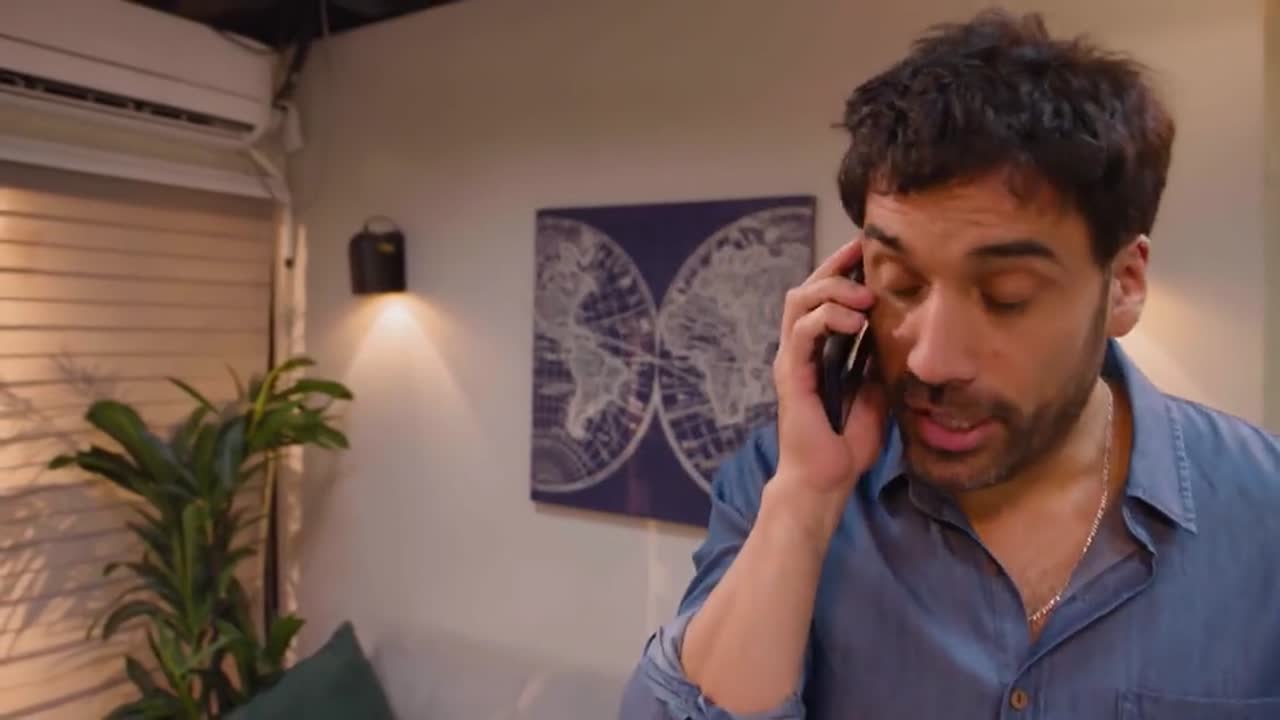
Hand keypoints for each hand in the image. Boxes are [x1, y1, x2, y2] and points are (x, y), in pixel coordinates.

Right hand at [772, 238, 887, 498]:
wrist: (826, 481)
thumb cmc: (847, 444)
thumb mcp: (876, 392)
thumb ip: (879, 361)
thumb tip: (900, 332)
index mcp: (818, 353)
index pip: (823, 298)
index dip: (843, 271)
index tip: (869, 252)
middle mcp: (800, 351)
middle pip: (806, 289)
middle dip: (834, 266)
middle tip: (863, 254)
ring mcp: (792, 361)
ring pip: (799, 301)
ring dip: (832, 289)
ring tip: (864, 296)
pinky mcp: (791, 375)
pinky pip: (802, 331)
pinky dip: (827, 317)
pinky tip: (853, 321)